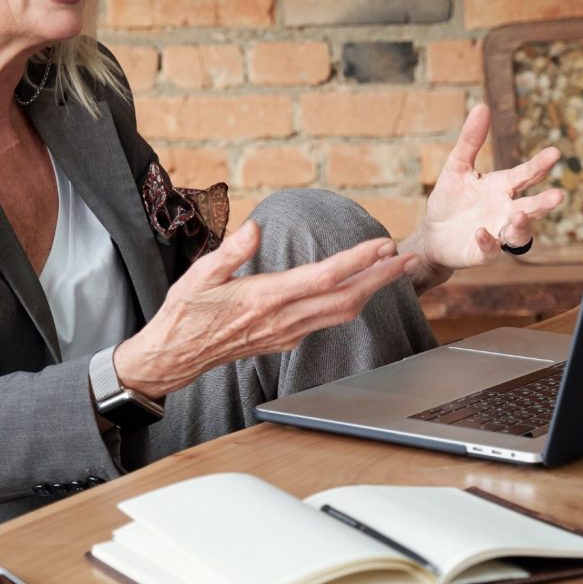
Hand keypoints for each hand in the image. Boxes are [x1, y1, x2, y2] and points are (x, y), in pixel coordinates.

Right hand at [113, 221, 419, 398]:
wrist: (175, 356)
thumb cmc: (184, 312)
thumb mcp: (198, 275)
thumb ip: (230, 252)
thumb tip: (254, 227)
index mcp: (264, 297)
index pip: (322, 278)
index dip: (357, 261)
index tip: (382, 245)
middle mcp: (282, 318)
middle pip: (344, 299)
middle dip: (380, 279)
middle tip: (407, 258)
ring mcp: (286, 333)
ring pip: (340, 314)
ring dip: (371, 292)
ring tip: (392, 271)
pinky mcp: (284, 340)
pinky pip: (326, 322)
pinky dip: (350, 304)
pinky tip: (358, 291)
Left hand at [400, 103, 562, 291]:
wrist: (432, 235)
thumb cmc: (450, 200)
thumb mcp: (457, 166)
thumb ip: (471, 140)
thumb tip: (483, 106)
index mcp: (502, 187)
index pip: (525, 175)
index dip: (539, 165)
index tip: (554, 152)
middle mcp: (506, 210)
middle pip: (530, 206)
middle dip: (543, 203)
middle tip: (557, 196)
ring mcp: (497, 232)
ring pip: (518, 233)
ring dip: (522, 225)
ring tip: (521, 215)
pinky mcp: (482, 252)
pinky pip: (490, 250)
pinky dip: (488, 242)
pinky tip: (482, 232)